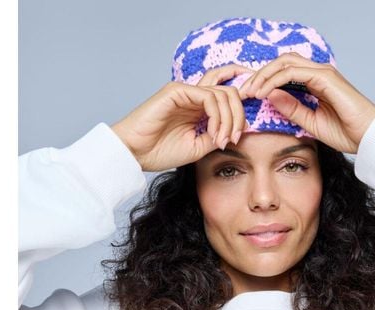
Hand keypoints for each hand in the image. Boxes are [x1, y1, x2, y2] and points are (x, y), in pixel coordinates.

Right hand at [110, 65, 251, 170]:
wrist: (134, 153)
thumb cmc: (160, 151)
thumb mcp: (198, 147)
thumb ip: (217, 135)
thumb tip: (239, 130)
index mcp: (199, 108)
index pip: (228, 98)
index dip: (240, 114)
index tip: (237, 139)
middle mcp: (194, 96)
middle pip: (230, 93)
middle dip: (238, 116)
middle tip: (233, 139)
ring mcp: (186, 91)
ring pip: (222, 94)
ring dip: (228, 120)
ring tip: (221, 140)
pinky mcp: (177, 91)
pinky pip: (208, 96)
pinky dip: (216, 116)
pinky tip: (212, 133)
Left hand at [238, 53, 374, 153]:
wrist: (367, 137)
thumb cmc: (345, 132)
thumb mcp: (310, 122)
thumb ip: (291, 108)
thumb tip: (270, 96)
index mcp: (314, 83)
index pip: (283, 73)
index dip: (263, 81)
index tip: (248, 96)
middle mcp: (317, 73)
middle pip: (281, 63)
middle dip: (259, 75)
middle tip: (243, 91)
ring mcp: (322, 72)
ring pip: (285, 63)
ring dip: (264, 75)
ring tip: (250, 91)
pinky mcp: (325, 77)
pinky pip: (293, 72)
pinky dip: (275, 80)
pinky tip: (264, 92)